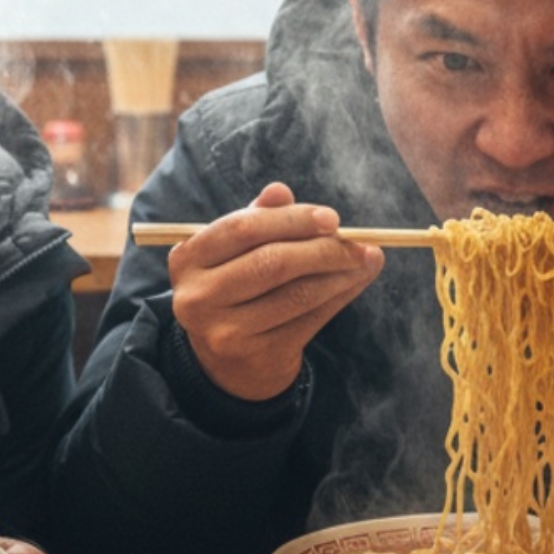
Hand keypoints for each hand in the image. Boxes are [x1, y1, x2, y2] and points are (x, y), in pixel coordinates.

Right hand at [168, 182, 383, 400]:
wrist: (229, 362)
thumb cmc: (235, 287)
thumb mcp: (235, 251)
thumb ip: (257, 218)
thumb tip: (281, 191)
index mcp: (187, 259)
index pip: (243, 229)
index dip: (291, 220)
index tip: (332, 217)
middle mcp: (198, 296)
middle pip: (271, 262)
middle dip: (321, 248)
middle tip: (356, 241)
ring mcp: (225, 331)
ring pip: (296, 293)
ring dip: (340, 273)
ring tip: (366, 258)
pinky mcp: (256, 355)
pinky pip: (309, 319)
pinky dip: (339, 296)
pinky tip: (356, 280)